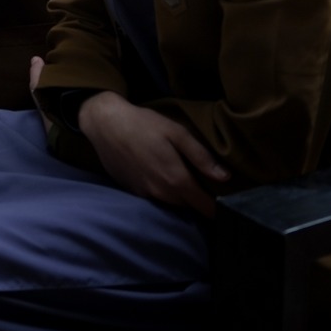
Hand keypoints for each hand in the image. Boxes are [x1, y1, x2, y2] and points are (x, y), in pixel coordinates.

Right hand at [76, 91, 229, 216]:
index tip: (224, 198)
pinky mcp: (132, 191)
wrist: (104, 123)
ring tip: (183, 178)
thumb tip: (225, 177)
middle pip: (189, 206)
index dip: (217, 205)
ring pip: (171, 203)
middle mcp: (161, 194)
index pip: (205, 207)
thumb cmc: (143, 124)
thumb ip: (201, 157)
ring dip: (180, 196)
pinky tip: (158, 172)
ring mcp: (144, 194)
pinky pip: (155, 197)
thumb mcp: (177, 133)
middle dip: (199, 200)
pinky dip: (162, 191)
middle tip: (204, 183)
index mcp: (176, 180)